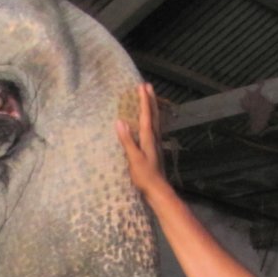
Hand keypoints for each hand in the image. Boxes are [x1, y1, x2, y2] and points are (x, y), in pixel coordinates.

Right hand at [115, 82, 166, 197]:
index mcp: (148, 138)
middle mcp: (154, 138)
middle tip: (148, 86)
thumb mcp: (133, 158)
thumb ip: (127, 140)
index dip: (144, 101)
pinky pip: (153, 129)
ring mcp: (156, 144)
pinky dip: (151, 120)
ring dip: (152, 108)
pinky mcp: (154, 150)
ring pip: (155, 121)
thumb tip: (120, 121)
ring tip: (149, 99)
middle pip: (153, 115)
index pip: (146, 115)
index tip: (142, 86)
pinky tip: (149, 122)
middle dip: (150, 100)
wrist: (158, 190)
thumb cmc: (145, 176)